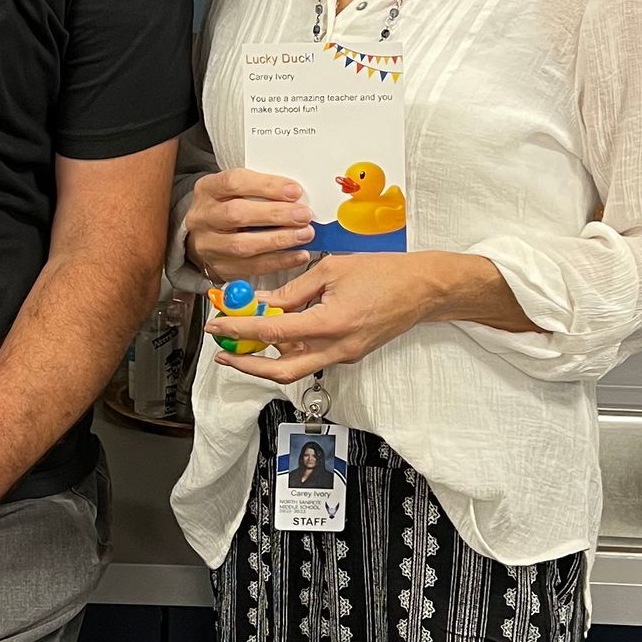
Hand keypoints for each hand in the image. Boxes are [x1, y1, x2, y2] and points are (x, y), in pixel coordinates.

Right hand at [184, 167, 313, 282]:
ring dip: (279, 240)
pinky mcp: (220, 267)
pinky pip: (251, 267)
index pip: (234, 182)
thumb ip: (262, 191)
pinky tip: (298, 255)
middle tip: (303, 215)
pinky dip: (279, 261)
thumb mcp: (238, 190)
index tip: (294, 191)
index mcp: (207, 189)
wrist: (206, 234)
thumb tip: (298, 198)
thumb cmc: (229, 206)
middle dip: (275, 215)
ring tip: (304, 234)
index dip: (266, 186)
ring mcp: (208, 244)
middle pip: (236, 214)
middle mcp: (202, 216)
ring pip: (242, 245)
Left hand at [209, 252, 450, 382]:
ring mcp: (344, 355)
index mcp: (330, 324)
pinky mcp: (349, 354)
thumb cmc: (384, 272)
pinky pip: (312, 358)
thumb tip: (261, 302)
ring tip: (244, 342)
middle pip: (280, 371)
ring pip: (296, 369)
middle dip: (247, 367)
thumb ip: (293, 290)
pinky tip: (277, 334)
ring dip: (266, 359)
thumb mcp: (332, 270)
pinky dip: (289, 350)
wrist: (424, 289)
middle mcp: (337, 348)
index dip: (240, 330)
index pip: (273, 333)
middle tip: (224, 353)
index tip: (217, 326)